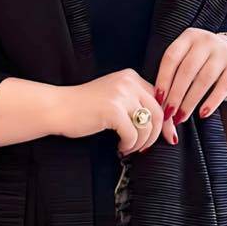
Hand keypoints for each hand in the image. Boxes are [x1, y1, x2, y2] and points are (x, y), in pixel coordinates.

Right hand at [52, 68, 172, 155]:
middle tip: (146, 148)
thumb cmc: (85, 107)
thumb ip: (136, 102)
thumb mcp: (115, 96)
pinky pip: (133, 134)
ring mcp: (121, 95)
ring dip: (141, 143)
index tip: (167, 136)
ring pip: (147, 126)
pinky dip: (129, 145)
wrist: (58, 108)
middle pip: (159, 112)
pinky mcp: (113, 110)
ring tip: (129, 148)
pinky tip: (120, 146)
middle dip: (156, 135)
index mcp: (131, 77)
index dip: (166, 121)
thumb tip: (163, 122)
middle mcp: (128, 82)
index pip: (160, 98)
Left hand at [154, 28, 226, 126]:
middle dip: (175, 95)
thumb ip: (174, 73)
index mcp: (189, 36)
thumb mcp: (187, 56)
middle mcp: (206, 40)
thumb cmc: (202, 60)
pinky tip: (202, 114)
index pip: (171, 57)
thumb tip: (159, 102)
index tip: (158, 99)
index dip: (163, 79)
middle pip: (187, 70)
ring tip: (181, 117)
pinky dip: (211, 102)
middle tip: (168, 113)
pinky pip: (223, 87)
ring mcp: (224, 51)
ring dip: (190, 102)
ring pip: (203, 80)